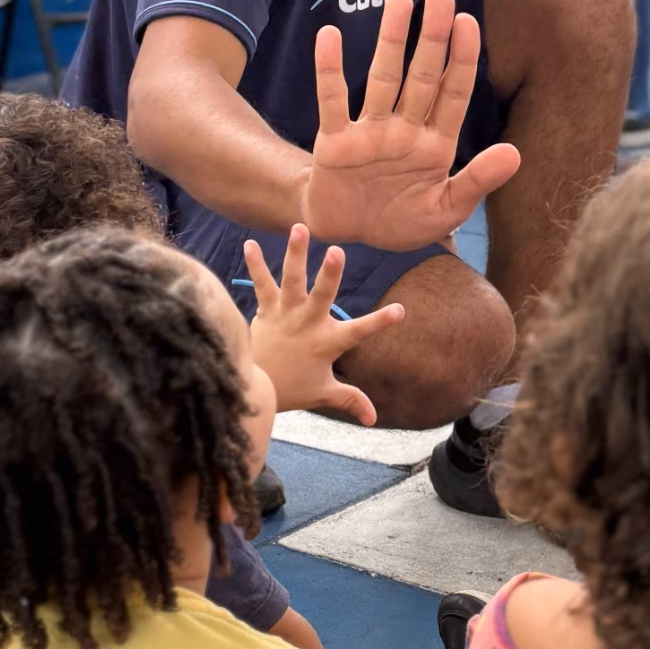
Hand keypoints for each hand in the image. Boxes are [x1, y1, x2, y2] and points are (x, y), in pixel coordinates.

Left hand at [243, 225, 402, 424]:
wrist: (255, 387)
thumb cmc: (292, 389)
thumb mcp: (324, 394)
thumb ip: (351, 400)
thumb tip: (374, 420)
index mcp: (327, 342)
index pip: (360, 331)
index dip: (381, 321)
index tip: (400, 310)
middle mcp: (307, 324)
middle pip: (322, 296)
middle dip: (331, 274)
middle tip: (338, 251)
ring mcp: (285, 314)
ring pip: (291, 280)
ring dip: (295, 254)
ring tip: (299, 228)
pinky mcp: (265, 310)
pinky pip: (261, 284)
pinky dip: (255, 264)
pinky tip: (249, 242)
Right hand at [300, 0, 520, 252]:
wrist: (350, 236)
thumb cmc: (401, 221)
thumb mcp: (445, 210)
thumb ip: (477, 181)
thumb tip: (515, 153)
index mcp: (435, 145)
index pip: (453, 93)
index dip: (462, 59)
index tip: (469, 22)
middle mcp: (404, 130)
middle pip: (422, 76)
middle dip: (432, 38)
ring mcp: (370, 132)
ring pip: (382, 79)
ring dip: (390, 42)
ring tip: (398, 1)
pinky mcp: (335, 141)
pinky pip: (333, 101)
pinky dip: (330, 70)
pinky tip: (330, 36)